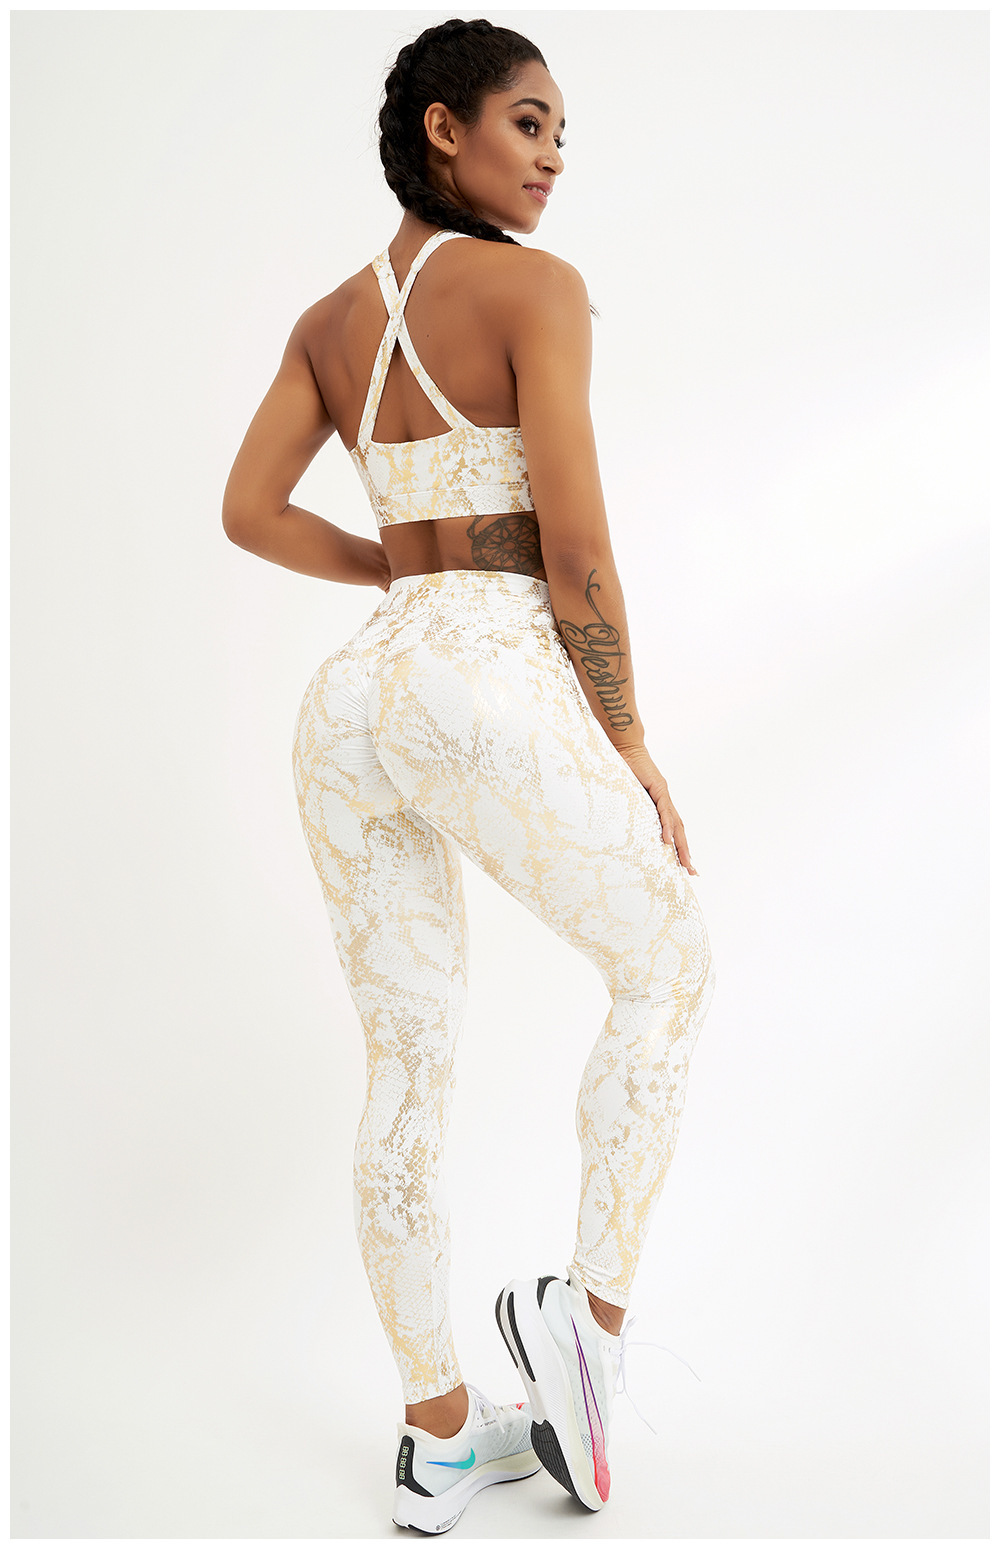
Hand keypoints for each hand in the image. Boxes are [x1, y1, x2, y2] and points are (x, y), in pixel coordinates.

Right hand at [615, 743, 697, 873]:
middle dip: (685, 852)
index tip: (683, 865)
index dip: (679, 847)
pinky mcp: (658, 788)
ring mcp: (664, 795)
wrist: (626, 748)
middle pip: (679, 831)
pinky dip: (667, 826)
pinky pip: (663, 811)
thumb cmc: (624, 769)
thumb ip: (628, 808)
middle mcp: (665, 801)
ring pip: (676, 824)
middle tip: (692, 872)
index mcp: (659, 804)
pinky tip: (668, 840)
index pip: (673, 829)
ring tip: (685, 862)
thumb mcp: (627, 795)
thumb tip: (619, 825)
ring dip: (681, 844)